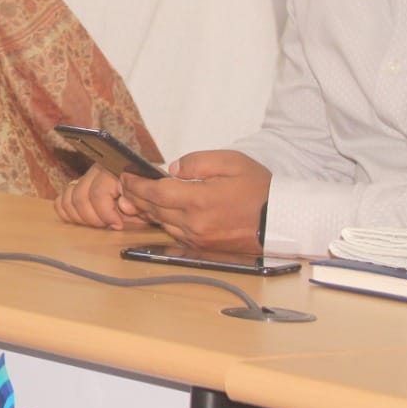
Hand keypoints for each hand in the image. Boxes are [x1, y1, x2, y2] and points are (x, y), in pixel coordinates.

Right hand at [54, 165, 148, 229]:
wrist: (153, 193)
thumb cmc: (151, 197)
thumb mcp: (151, 201)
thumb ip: (139, 202)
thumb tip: (123, 205)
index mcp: (116, 170)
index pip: (98, 193)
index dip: (105, 213)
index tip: (117, 225)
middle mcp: (96, 170)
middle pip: (80, 197)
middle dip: (94, 218)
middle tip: (109, 225)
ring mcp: (85, 178)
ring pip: (69, 198)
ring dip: (81, 217)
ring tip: (99, 223)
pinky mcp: (78, 188)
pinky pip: (62, 200)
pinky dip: (68, 212)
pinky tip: (83, 220)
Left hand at [118, 150, 270, 252]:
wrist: (281, 219)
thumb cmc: (259, 187)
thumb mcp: (231, 162)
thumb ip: (197, 162)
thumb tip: (172, 170)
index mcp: (199, 200)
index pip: (156, 192)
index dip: (136, 184)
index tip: (125, 175)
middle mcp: (195, 223)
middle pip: (154, 209)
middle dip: (136, 195)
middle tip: (126, 183)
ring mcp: (198, 237)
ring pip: (162, 222)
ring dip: (147, 209)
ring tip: (138, 195)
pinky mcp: (203, 246)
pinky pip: (175, 233)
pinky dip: (164, 221)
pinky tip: (160, 211)